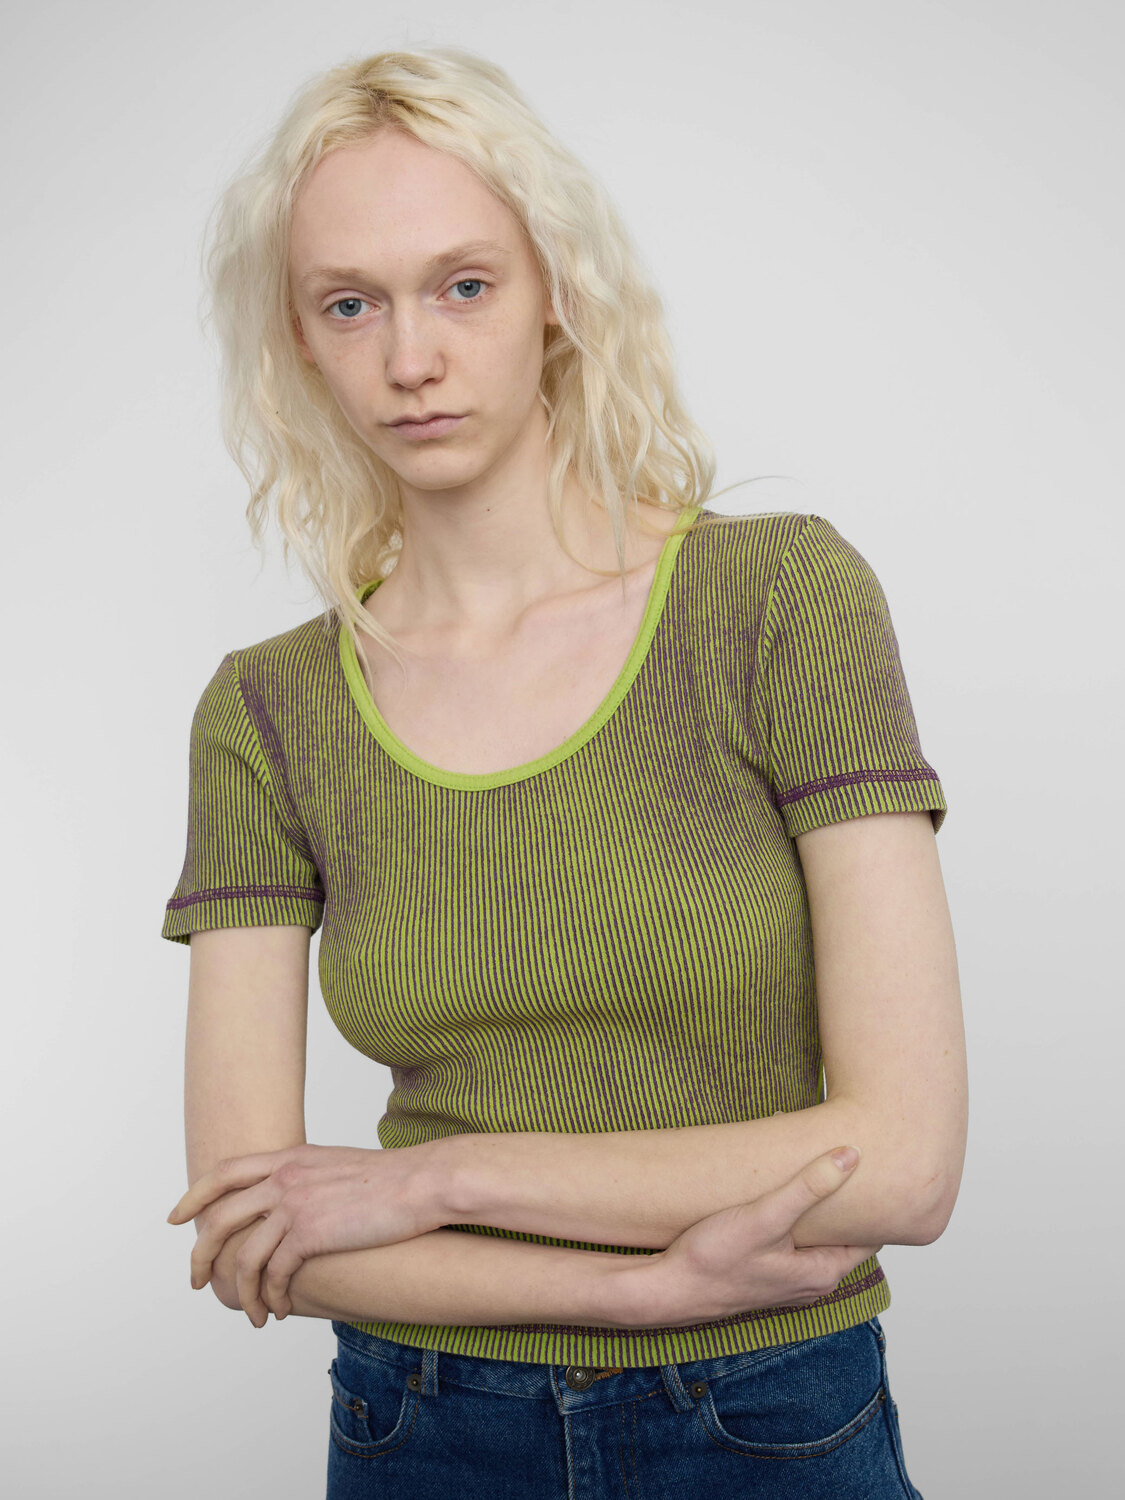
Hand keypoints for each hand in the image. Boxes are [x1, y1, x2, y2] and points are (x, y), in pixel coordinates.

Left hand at [165, 1143, 440, 1326]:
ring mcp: (295, 1204)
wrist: (423, 1182)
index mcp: (290, 1157)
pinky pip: (274, 1275)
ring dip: (240, 1293)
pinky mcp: (311, 1234)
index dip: (194, 1195)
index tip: (176, 1218)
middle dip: (200, 1254)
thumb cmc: (392, 1178)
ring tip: (251, 1315)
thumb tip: (292, 1201)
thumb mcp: (337, 1166)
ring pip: (243, 1257)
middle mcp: (284, 1177)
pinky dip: (271, 1298)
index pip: (225, 1171)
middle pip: (219, 1218)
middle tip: (196, 1280)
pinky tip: (280, 1309)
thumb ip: (307, 1178)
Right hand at [635, 1146, 881, 1327]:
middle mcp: (810, 1283)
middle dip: (843, 1199)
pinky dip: (792, 1218)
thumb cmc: (714, 1259)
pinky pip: (791, 1242)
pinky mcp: (763, 1274)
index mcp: (822, 1273)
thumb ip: (810, 1186)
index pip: (870, 1237)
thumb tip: (850, 1156)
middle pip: (842, 1235)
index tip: (878, 1169)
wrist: (668, 1289)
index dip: (875, 1202)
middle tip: (845, 1159)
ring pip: (815, 1239)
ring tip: (812, 1169)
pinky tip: (777, 1195)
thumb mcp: (766, 1216)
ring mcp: (786, 1281)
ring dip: (814, 1208)